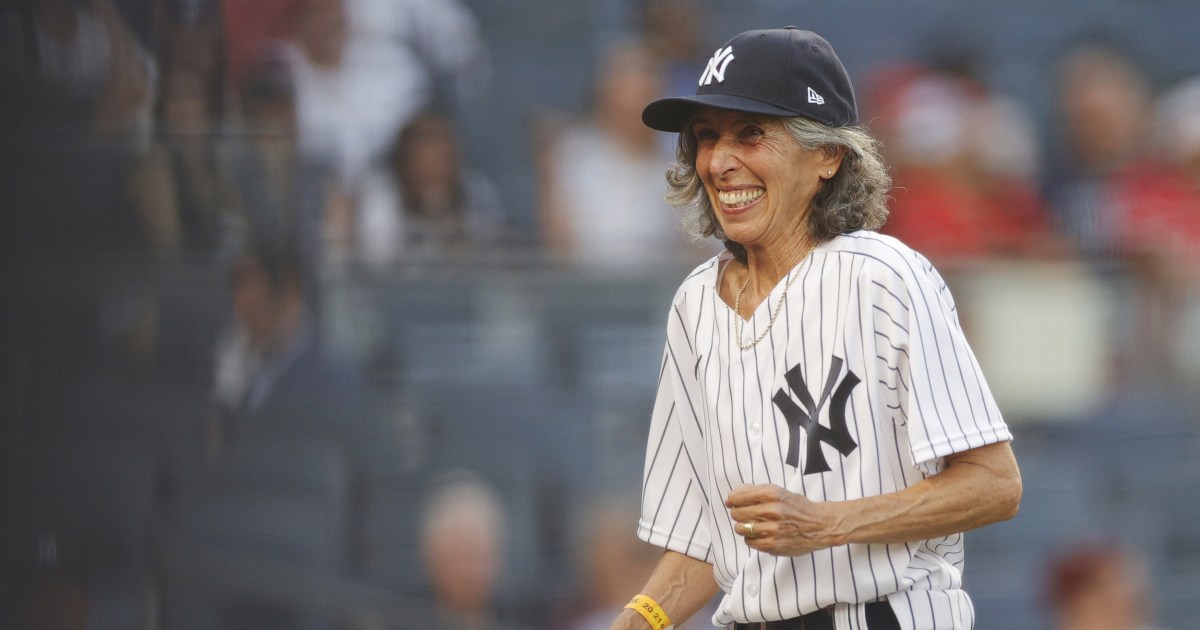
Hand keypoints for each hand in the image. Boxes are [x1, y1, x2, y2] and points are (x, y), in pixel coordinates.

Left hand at [726, 484, 840, 555]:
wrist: (820, 525)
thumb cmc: (797, 507)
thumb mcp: (779, 492)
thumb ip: (755, 492)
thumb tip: (731, 497)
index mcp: (771, 494)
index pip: (737, 498)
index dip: (733, 501)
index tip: (733, 503)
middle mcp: (771, 510)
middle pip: (736, 513)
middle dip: (738, 514)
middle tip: (745, 515)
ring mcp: (772, 529)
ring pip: (741, 528)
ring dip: (743, 527)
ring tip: (753, 525)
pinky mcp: (773, 544)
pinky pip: (750, 542)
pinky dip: (751, 539)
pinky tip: (760, 535)